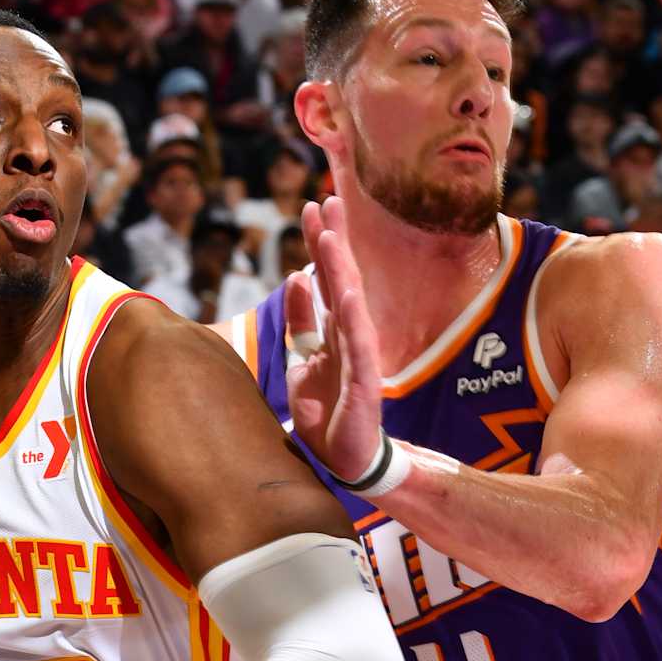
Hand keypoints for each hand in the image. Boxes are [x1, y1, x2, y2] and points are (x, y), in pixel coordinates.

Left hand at [285, 197, 386, 486]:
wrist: (345, 461)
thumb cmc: (327, 412)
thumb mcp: (303, 359)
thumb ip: (301, 320)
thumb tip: (296, 276)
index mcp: (334, 330)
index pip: (326, 278)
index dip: (320, 243)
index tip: (312, 206)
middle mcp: (350, 337)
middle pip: (341, 280)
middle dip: (333, 240)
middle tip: (326, 200)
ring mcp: (359, 358)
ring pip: (349, 305)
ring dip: (340, 270)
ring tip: (330, 235)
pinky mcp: (365, 385)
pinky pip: (358, 346)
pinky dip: (353, 319)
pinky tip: (346, 293)